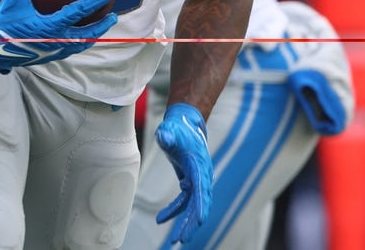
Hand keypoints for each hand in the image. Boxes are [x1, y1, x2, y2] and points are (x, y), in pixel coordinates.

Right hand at [0, 0, 115, 73]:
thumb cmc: (2, 24)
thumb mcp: (11, 0)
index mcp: (49, 27)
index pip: (77, 13)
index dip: (93, 3)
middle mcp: (55, 42)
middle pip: (86, 36)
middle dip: (101, 26)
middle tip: (113, 16)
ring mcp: (53, 51)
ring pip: (79, 46)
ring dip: (91, 37)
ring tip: (99, 30)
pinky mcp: (47, 57)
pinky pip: (69, 50)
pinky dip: (78, 43)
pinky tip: (76, 37)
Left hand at [155, 103, 212, 243]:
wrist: (185, 125)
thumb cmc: (178, 128)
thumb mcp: (170, 130)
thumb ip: (167, 135)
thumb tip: (164, 136)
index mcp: (199, 165)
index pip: (201, 188)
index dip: (200, 204)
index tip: (199, 220)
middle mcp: (202, 176)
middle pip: (199, 203)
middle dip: (191, 223)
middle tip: (182, 239)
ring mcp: (198, 180)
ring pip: (193, 206)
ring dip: (185, 223)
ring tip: (175, 240)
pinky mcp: (191, 182)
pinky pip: (184, 201)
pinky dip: (174, 211)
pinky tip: (161, 219)